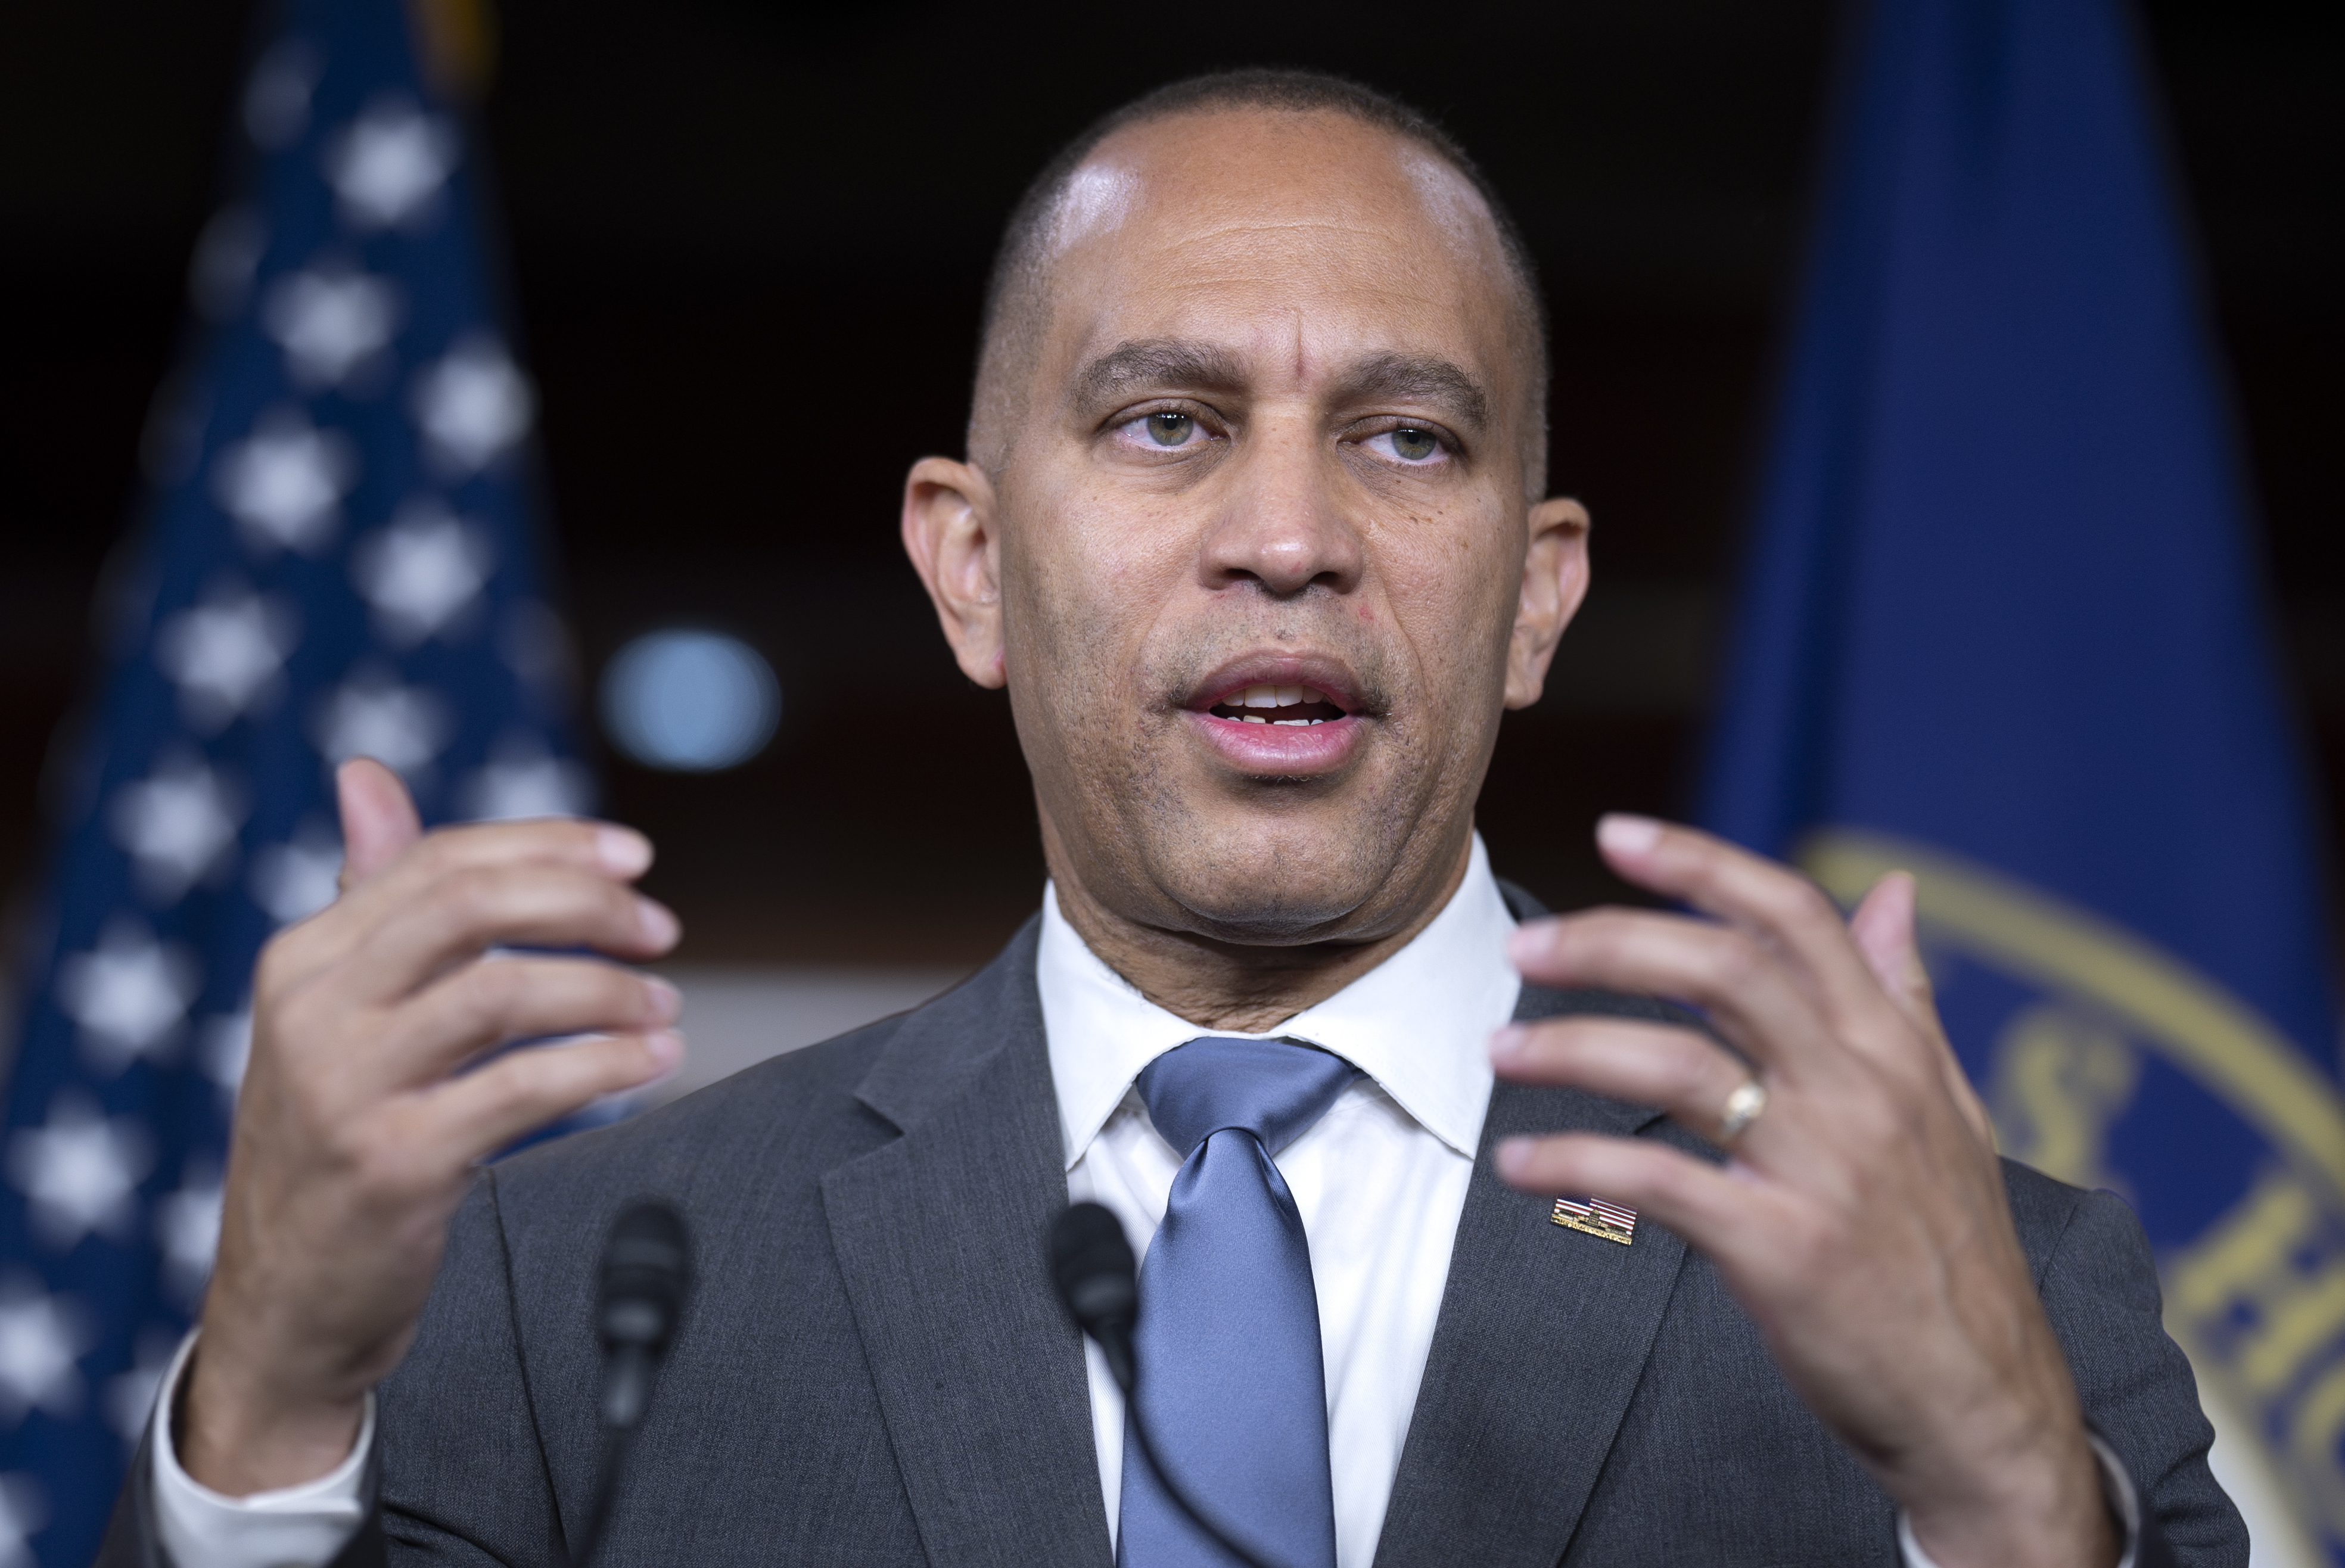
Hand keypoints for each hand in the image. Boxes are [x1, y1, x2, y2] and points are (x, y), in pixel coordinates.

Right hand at [181, 759, 683, 1495]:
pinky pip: (524, 1087)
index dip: (548, 845)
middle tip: (660, 926)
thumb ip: (370, 899)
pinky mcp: (395, 1165)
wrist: (283, 1310)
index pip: (439, 861)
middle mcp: (313, 1012)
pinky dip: (605, 1063)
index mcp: (303, 961)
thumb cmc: (331, 1147)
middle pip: (471, 907)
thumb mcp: (333, 1017)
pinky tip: (652, 1059)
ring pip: (504, 992)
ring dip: (608, 991)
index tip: (634, 855)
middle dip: (585, 903)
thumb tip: (366, 775)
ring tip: (665, 1006)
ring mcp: (347, 1089)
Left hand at [1492, 815, 2116, 1567]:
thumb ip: (1905, 996)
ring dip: (1573, 1049)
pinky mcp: (1784, 1250)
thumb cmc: (1950, 1252)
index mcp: (1893, 1047)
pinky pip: (1660, 1183)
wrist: (1985, 1405)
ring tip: (1498, 1050)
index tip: (1617, 833)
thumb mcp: (1950, 1109)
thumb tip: (1896, 890)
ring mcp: (1824, 1169)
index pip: (1795, 917)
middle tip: (1525, 945)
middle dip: (1613, 942)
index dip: (1702, 863)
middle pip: (1725, 971)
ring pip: (1681, 1067)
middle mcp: (1861, 1091)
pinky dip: (1576, 1166)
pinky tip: (1519, 1165)